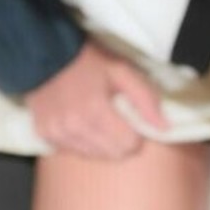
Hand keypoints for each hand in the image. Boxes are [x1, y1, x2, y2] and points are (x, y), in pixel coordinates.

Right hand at [24, 40, 168, 158]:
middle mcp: (75, 128)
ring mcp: (58, 134)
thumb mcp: (122, 70)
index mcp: (96, 112)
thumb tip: (164, 128)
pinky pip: (72, 151)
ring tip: (97, 119)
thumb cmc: (89, 61)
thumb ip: (145, 99)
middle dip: (121, 141)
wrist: (46, 54)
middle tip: (116, 119)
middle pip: (112, 155)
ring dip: (101, 143)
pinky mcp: (45, 135)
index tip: (131, 119)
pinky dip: (81, 142)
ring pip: (93, 156)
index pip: (129, 146)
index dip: (136, 134)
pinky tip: (80, 123)